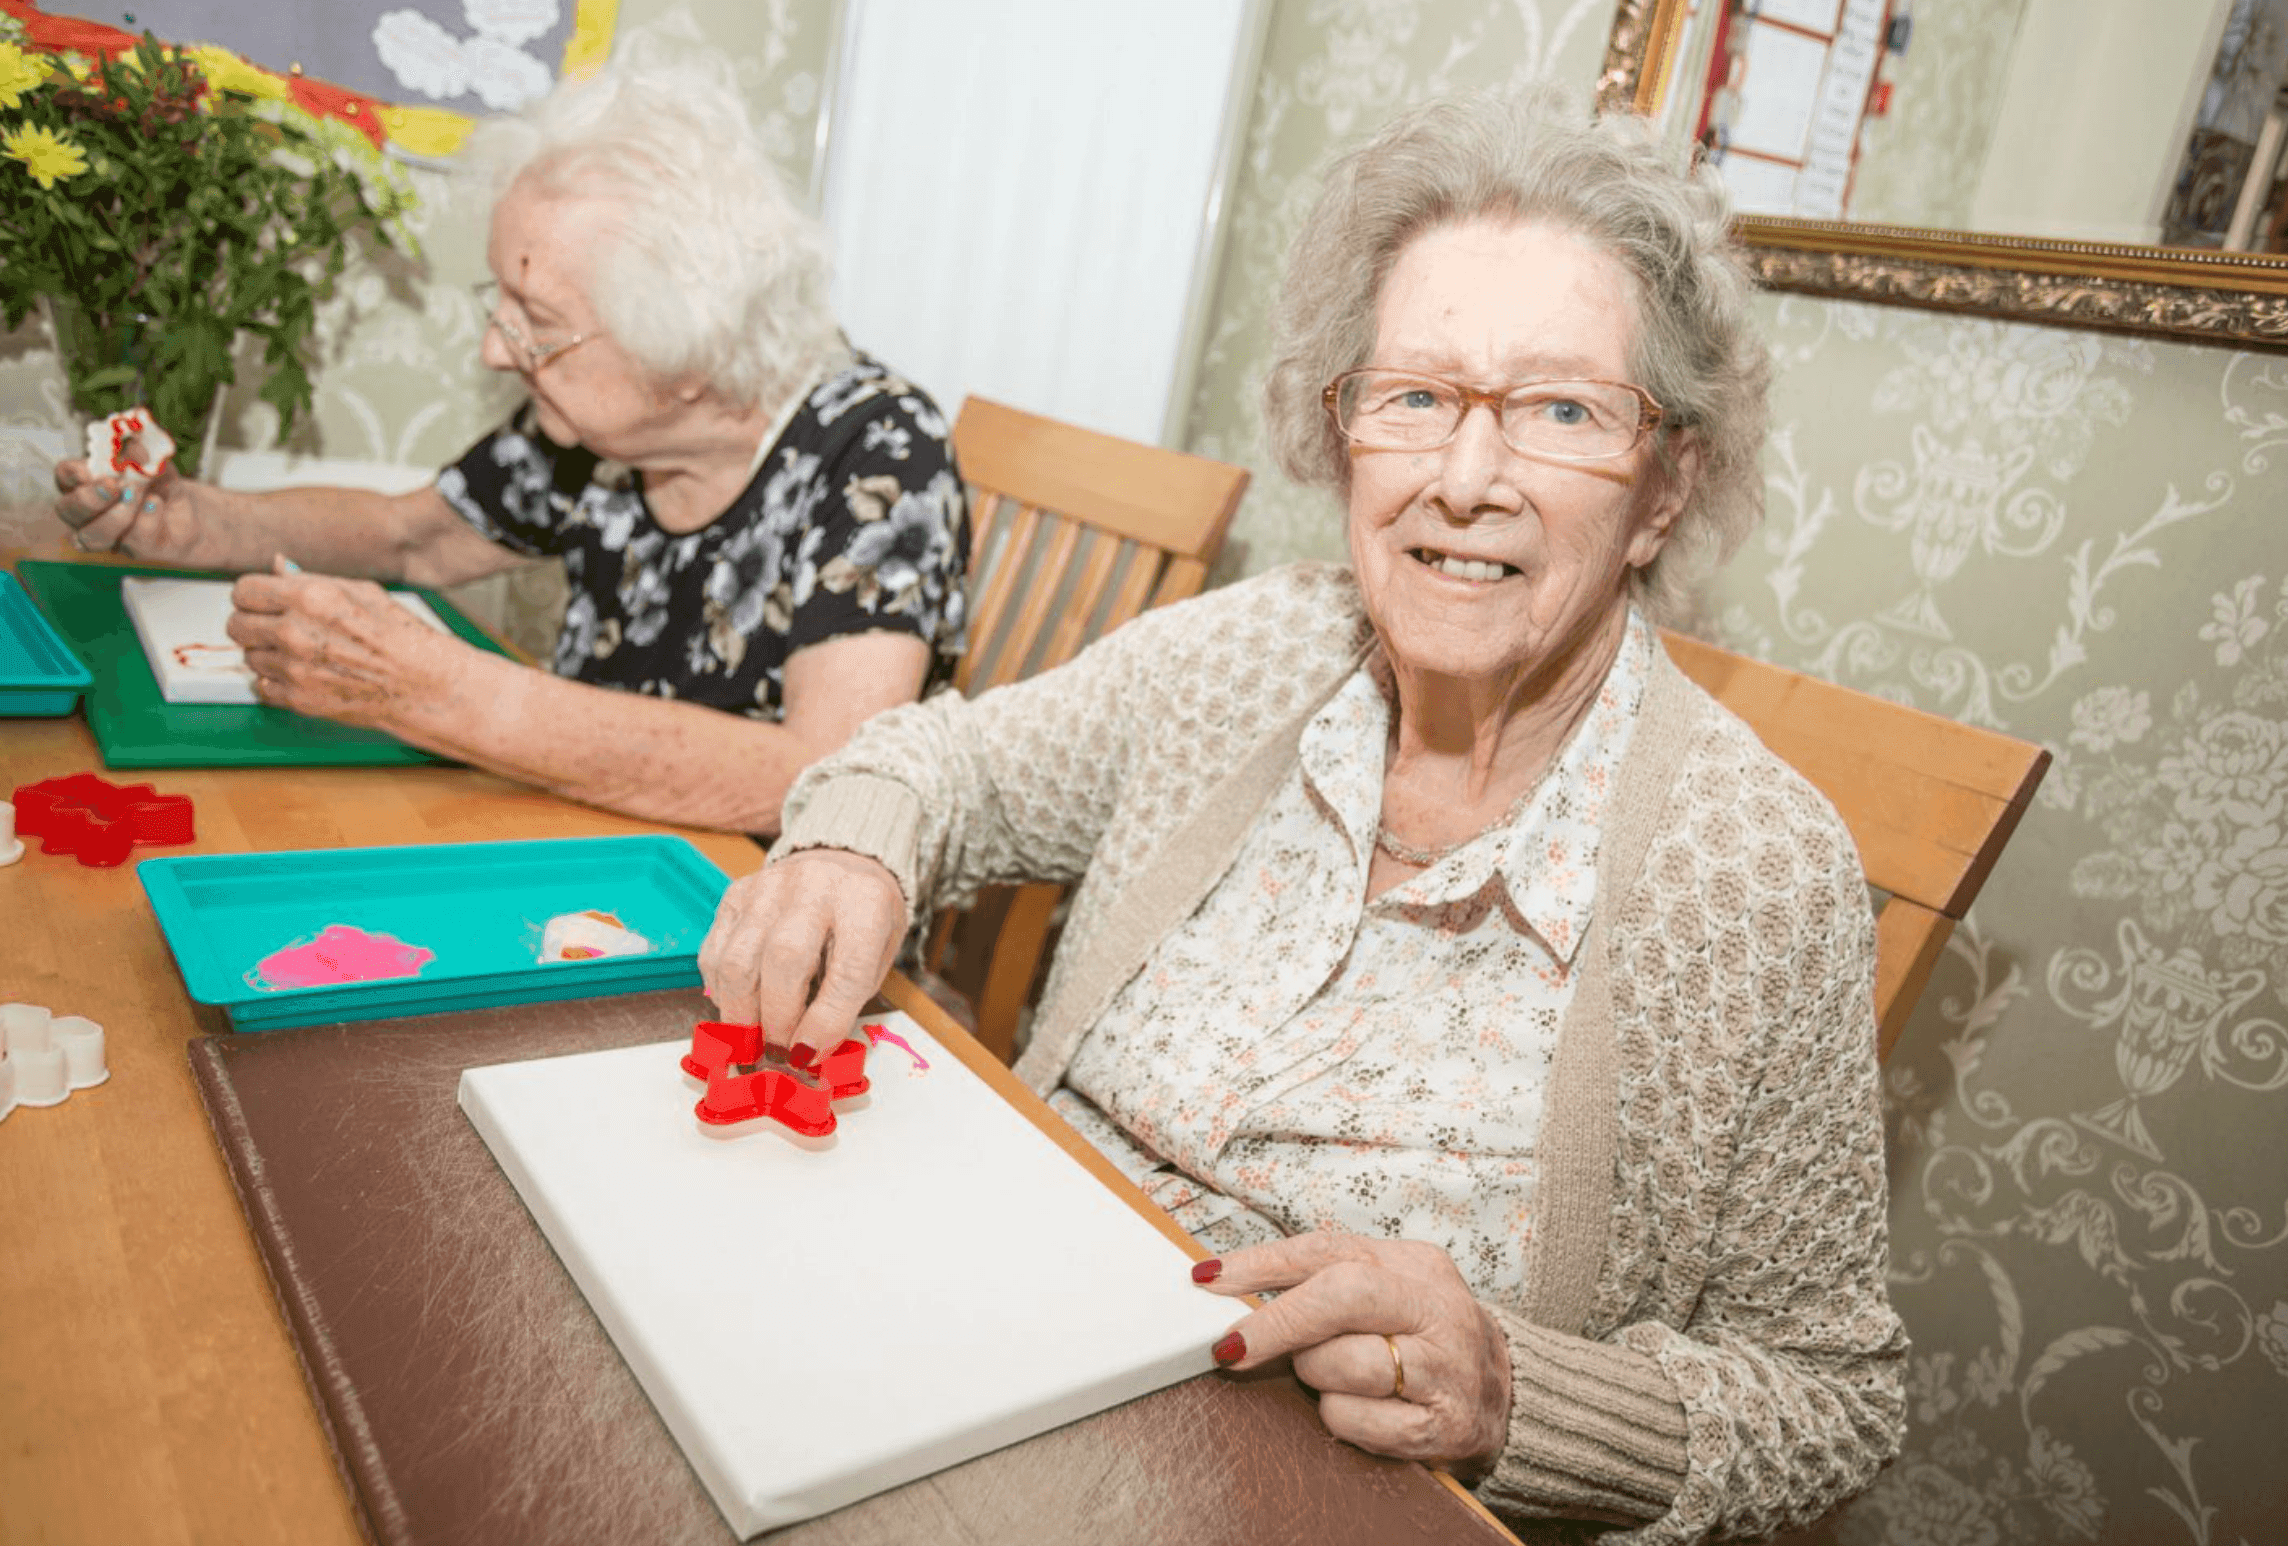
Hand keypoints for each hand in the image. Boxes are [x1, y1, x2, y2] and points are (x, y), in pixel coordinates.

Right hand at [51, 457, 201, 559]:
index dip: (72, 473)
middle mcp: (89, 514)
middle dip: (88, 498)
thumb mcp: (155, 462)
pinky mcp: (136, 551)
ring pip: (93, 536)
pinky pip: (134, 541)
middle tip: (112, 485)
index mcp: (86, 484)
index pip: (65, 476)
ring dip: (115, 515)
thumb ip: (144, 454)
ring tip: (140, 495)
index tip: (87, 468)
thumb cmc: (161, 483)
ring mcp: (110, 536)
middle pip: (68, 511)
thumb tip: (136, 446)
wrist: (191, 513)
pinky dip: (147, 519)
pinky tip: (157, 504)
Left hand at [226, 562, 458, 726]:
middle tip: (275, 626)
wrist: (422, 686)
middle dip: (252, 623)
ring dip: (267, 653)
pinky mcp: (297, 698)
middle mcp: (296, 632)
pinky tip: (304, 672)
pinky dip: (277, 680)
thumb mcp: (361, 591)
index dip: (252, 595)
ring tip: (300, 652)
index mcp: (310, 597)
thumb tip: (276, 567)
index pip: (243, 590)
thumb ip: (310, 579)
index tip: (261, 601)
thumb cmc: (401, 638)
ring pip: (248, 657)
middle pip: (235, 625)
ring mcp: (294, 668)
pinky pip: (262, 685)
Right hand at [699, 848, 905, 1062]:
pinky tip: (737, 1007)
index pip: (846, 971)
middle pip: (783, 959)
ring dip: (739, 1013)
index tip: (808, 1056)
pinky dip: (720, 991)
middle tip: (776, 1053)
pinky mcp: (735, 894)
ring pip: (738, 959)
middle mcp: (815, 885)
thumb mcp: (876, 956)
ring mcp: (769, 886)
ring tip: (750, 1041)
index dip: (825, 1022)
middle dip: (776, 1018)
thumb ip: (845, 1001)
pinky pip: (715, 952)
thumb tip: (804, 1054)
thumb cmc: (862, 921)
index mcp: (864, 902)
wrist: (842, 863)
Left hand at [1196, 1232, 1511, 1477]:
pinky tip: (1360, 1409)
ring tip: (1332, 1375)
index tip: (1208, 1280)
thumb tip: (1233, 1286)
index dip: (1261, 1264)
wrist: (1507, 1397)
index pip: (1328, 1250)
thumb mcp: (1391, 1289)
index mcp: (1415, 1265)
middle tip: (1230, 1345)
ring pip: (1341, 1365)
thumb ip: (1326, 1281)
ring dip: (1315, 1376)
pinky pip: (1355, 1420)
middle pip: (1340, 1297)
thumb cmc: (1427, 1338)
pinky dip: (1340, 1417)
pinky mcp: (1443, 1426)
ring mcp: (1445, 1368)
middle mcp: (1436, 1309)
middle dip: (1276, 1322)